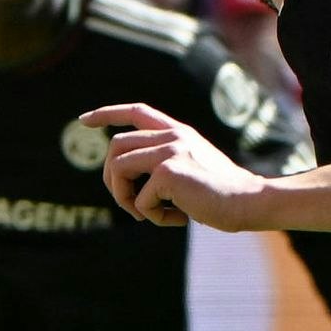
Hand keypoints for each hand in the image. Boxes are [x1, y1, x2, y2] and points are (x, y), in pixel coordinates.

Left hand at [87, 103, 274, 230]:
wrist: (247, 202)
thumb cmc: (219, 195)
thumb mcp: (190, 170)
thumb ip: (162, 165)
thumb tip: (124, 181)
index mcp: (178, 132)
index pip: (137, 111)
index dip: (107, 114)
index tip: (83, 120)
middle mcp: (173, 135)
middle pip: (116, 147)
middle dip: (111, 178)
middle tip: (128, 203)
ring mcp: (170, 150)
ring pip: (119, 169)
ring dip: (125, 198)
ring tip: (146, 214)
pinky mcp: (168, 171)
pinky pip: (139, 199)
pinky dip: (151, 216)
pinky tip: (177, 219)